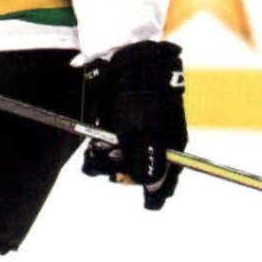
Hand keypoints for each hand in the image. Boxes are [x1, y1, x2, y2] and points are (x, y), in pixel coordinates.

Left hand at [82, 41, 187, 208]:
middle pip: (141, 174)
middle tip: (110, 159)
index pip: (168, 179)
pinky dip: (97, 155)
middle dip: (123, 172)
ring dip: (105, 164)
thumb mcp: (144, 128)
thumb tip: (154, 190)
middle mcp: (154, 142)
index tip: (147, 204)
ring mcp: (134, 136)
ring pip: (119, 166)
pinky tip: (91, 150)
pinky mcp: (115, 130)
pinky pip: (106, 153)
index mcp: (171, 143)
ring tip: (96, 152)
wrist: (120, 58)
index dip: (158, 192)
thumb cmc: (138, 92)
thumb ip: (148, 160)